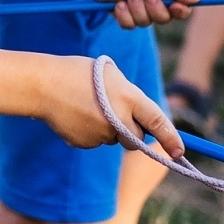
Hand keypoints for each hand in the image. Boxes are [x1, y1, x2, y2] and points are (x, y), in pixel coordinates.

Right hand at [43, 57, 185, 157]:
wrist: (44, 84)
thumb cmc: (79, 73)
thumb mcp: (111, 76)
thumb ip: (128, 97)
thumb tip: (138, 120)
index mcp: (128, 97)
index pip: (157, 121)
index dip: (171, 138)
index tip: (180, 151)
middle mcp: (118, 119)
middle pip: (136, 140)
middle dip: (133, 133)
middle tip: (118, 115)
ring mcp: (101, 134)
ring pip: (114, 139)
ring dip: (109, 129)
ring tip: (88, 106)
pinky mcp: (85, 144)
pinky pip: (95, 142)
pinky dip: (91, 132)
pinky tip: (77, 116)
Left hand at [88, 0, 200, 27]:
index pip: (181, 8)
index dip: (180, 10)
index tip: (176, 7)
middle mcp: (154, 0)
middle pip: (164, 19)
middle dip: (155, 9)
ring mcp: (138, 8)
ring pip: (146, 23)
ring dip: (138, 9)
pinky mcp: (123, 14)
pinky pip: (130, 25)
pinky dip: (125, 15)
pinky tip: (118, 3)